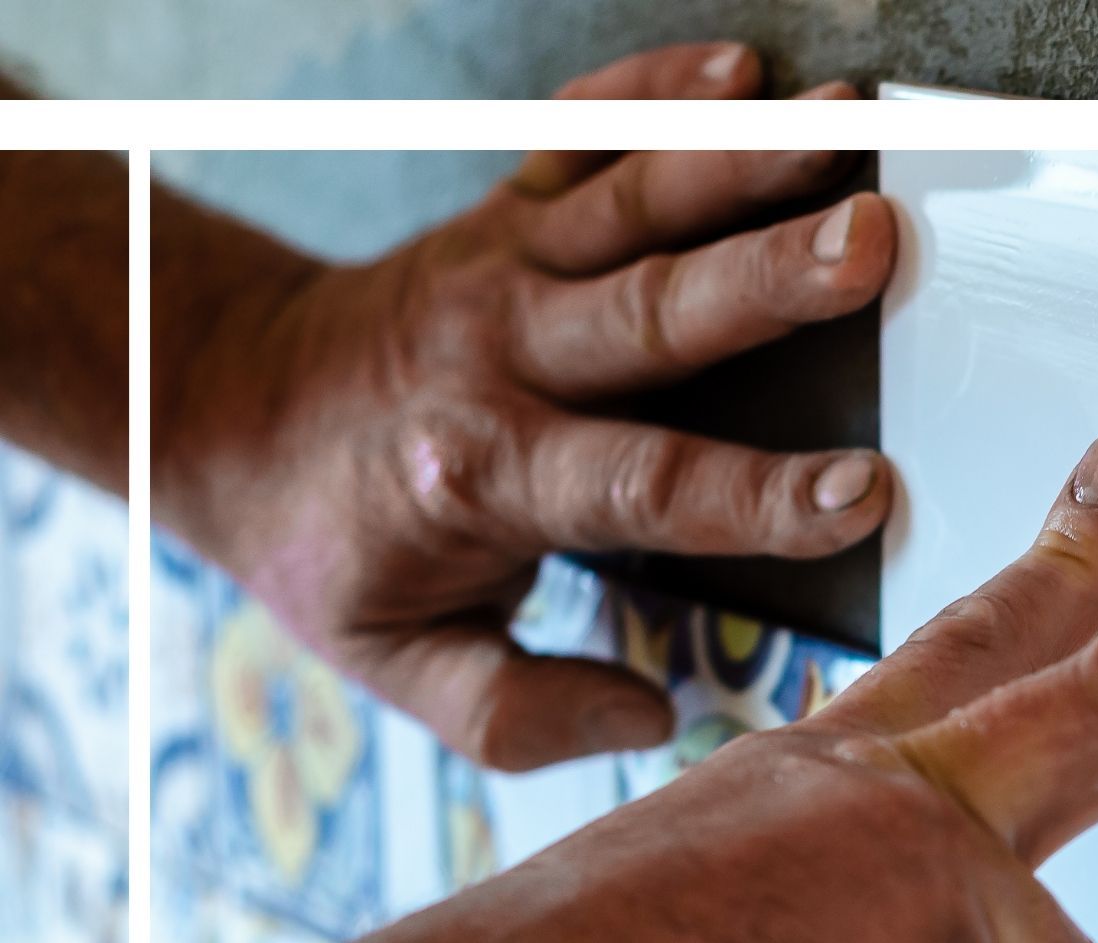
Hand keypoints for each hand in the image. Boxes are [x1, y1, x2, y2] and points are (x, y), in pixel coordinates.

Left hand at [152, 44, 889, 771]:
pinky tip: (738, 71)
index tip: (864, 493)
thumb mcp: (393, 661)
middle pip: (655, 311)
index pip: (644, 485)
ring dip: (746, 163)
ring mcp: (504, 266)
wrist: (220, 405)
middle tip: (875, 248)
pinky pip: (581, 136)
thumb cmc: (325, 538)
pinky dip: (655, 91)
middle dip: (773, 278)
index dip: (759, 494)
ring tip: (846, 131)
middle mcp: (500, 355)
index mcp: (483, 473)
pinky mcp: (504, 212)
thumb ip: (519, 713)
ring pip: (636, 205)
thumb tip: (649, 713)